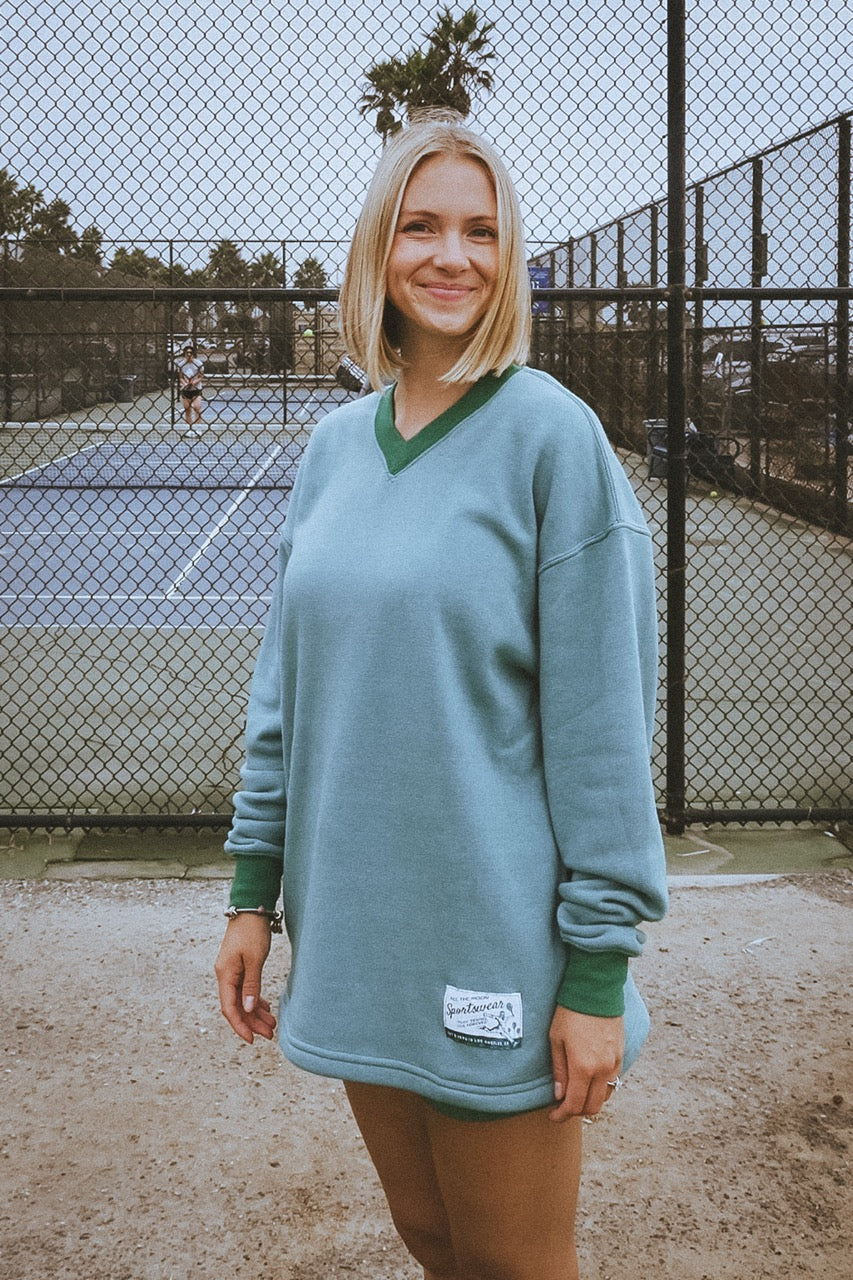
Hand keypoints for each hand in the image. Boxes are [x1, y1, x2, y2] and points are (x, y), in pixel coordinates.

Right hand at [215, 914, 276, 1043]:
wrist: (251, 909)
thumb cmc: (252, 931)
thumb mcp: (254, 959)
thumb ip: (251, 985)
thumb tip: (247, 1009)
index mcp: (225, 975)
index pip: (229, 1008)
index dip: (240, 1026)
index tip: (252, 1039)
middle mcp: (225, 975)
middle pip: (236, 1006)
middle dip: (251, 1022)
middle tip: (269, 1033)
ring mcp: (232, 971)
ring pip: (242, 999)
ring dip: (255, 1012)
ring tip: (271, 1024)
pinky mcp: (240, 966)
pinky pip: (245, 989)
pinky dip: (255, 1000)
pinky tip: (265, 1007)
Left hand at [548, 1006, 623, 1121]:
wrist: (595, 990)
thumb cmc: (571, 1012)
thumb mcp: (556, 1040)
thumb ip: (559, 1070)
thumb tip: (559, 1095)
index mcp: (584, 1067)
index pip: (575, 1104)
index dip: (562, 1115)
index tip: (553, 1115)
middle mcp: (603, 1070)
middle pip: (593, 1107)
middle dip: (577, 1111)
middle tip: (563, 1106)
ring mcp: (614, 1063)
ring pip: (605, 1096)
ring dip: (590, 1100)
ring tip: (575, 1093)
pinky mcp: (621, 1054)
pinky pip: (613, 1081)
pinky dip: (600, 1088)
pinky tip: (589, 1080)